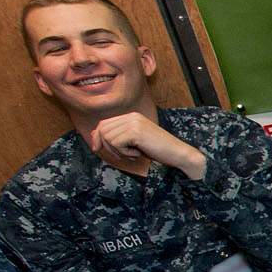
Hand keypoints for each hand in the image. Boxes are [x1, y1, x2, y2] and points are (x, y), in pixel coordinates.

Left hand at [90, 113, 205, 180]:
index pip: (104, 123)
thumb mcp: (134, 141)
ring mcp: (134, 122)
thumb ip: (117, 135)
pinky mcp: (136, 131)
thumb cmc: (158, 150)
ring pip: (107, 137)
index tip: (99, 149)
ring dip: (116, 151)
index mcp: (132, 116)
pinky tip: (137, 154)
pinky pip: (116, 143)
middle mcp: (132, 116)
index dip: (97, 137)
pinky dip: (124, 153)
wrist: (178, 154)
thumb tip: (93, 134)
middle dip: (105, 145)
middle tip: (120, 155)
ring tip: (132, 154)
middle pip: (102, 129)